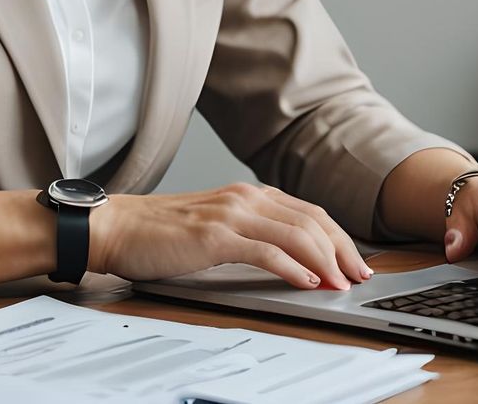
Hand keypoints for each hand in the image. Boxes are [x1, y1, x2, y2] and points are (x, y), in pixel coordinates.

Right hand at [89, 182, 372, 290]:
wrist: (118, 227)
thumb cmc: (161, 233)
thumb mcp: (215, 226)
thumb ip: (250, 232)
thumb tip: (290, 258)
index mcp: (248, 194)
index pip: (309, 212)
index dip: (338, 237)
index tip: (356, 262)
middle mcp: (244, 197)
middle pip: (311, 220)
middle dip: (342, 250)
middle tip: (359, 276)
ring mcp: (230, 214)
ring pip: (295, 233)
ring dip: (325, 260)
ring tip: (340, 283)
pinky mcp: (215, 237)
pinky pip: (265, 251)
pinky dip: (293, 267)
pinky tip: (306, 282)